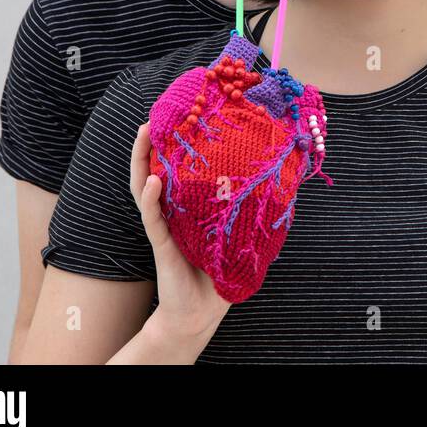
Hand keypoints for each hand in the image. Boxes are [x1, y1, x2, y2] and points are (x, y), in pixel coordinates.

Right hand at [130, 122, 231, 343]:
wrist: (203, 309)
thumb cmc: (221, 267)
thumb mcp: (238, 229)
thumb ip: (250, 205)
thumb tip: (284, 178)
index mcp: (186, 205)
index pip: (175, 169)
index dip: (173, 145)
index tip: (179, 117)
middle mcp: (170, 211)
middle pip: (152, 170)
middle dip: (150, 144)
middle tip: (153, 118)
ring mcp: (163, 226)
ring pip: (145, 188)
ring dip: (142, 161)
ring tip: (144, 135)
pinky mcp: (162, 245)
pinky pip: (152, 219)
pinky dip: (150, 199)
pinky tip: (153, 181)